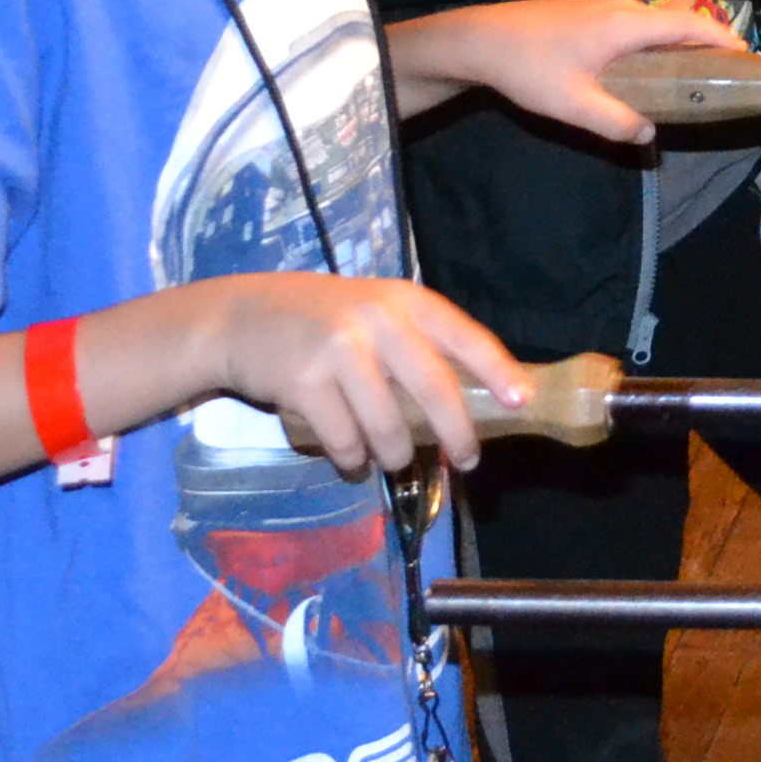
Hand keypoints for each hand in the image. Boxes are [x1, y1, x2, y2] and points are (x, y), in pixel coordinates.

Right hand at [201, 272, 522, 479]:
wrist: (240, 317)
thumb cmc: (321, 320)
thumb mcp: (374, 312)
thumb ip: (416, 345)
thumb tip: (472, 403)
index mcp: (405, 301)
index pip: (465, 337)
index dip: (498, 370)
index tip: (521, 401)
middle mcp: (378, 319)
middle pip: (435, 390)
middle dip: (456, 434)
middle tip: (467, 459)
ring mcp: (340, 349)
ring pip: (389, 427)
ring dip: (396, 455)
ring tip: (392, 459)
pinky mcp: (305, 382)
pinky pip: (345, 442)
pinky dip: (352, 460)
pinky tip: (350, 458)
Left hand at [389, 0, 748, 146]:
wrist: (480, 39)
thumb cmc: (528, 68)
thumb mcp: (572, 104)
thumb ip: (615, 121)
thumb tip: (650, 136)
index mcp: (628, 24)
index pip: (691, 24)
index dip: (723, 38)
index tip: (749, 56)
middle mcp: (623, 9)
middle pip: (679, 20)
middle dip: (708, 42)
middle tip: (728, 74)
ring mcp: (605, 9)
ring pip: (657, 22)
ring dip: (682, 42)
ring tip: (696, 74)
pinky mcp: (589, 15)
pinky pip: (639, 25)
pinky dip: (658, 41)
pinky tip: (650, 68)